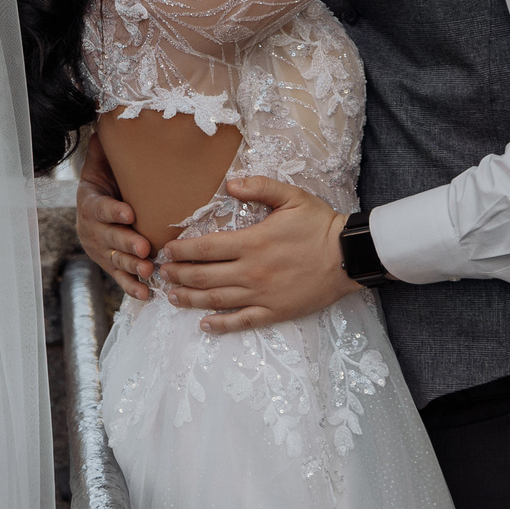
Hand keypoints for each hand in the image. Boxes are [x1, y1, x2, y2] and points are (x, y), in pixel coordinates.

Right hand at [75, 134, 156, 300]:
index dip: (112, 211)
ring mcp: (101, 250)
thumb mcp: (101, 163)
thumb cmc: (106, 182)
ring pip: (114, 260)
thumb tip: (103, 122)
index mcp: (89, 201)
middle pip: (107, 237)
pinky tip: (145, 293)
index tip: (128, 212)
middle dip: (125, 243)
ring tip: (148, 269)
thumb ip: (102, 149)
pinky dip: (131, 287)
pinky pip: (120, 278)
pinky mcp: (111, 265)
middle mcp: (92, 228)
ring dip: (131, 266)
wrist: (96, 208)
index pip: (98, 207)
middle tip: (144, 247)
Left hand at [155, 177, 358, 333]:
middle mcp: (251, 272)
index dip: (182, 251)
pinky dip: (221, 326)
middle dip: (178, 275)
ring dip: (190, 300)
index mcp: (252, 243)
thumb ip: (259, 187)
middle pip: (204, 277)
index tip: (167, 251)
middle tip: (160, 274)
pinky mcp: (275, 311)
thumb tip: (229, 183)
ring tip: (172, 297)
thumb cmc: (320, 225)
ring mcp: (262, 295)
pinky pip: (243, 321)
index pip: (206, 248)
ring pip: (217, 300)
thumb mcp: (291, 196)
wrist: (349, 256)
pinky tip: (205, 325)